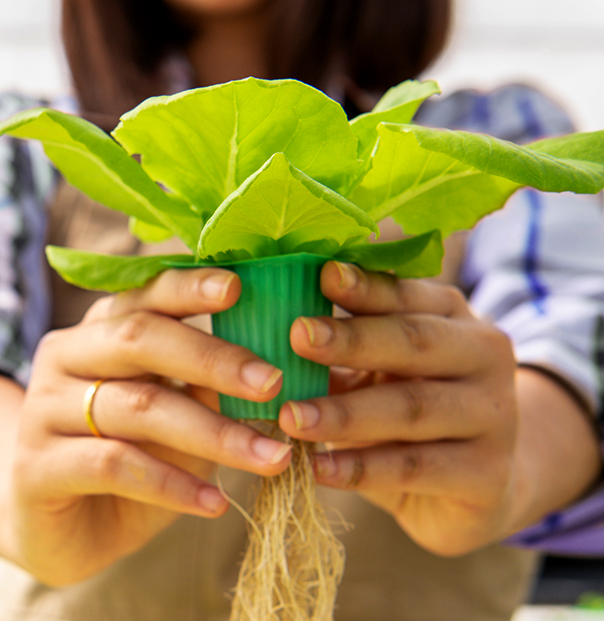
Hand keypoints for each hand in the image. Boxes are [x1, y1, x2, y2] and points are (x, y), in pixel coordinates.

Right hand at [9, 267, 293, 585]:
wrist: (59, 532)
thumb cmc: (128, 464)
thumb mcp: (171, 423)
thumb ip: (202, 390)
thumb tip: (269, 369)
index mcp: (95, 332)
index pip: (142, 297)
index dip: (187, 288)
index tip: (237, 287)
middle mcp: (62, 358)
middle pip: (137, 340)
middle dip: (213, 358)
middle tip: (273, 383)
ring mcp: (42, 410)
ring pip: (137, 407)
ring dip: (213, 433)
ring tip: (272, 458)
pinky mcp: (36, 466)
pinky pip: (114, 465)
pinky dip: (172, 484)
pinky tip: (215, 502)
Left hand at [279, 261, 523, 555]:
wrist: (476, 487)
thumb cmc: (404, 408)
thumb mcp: (377, 370)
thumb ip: (339, 346)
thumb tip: (267, 319)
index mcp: (455, 317)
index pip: (408, 295)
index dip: (366, 287)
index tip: (321, 275)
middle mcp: (484, 357)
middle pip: (416, 343)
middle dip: (352, 340)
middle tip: (296, 337)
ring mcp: (494, 416)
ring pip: (413, 409)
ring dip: (345, 413)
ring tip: (290, 418)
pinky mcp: (487, 474)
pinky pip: (415, 468)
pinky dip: (360, 467)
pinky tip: (317, 468)